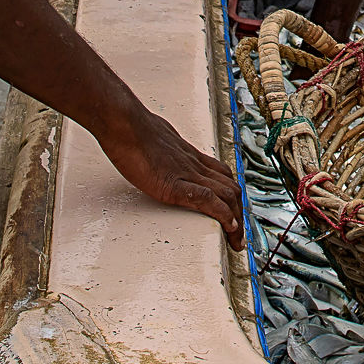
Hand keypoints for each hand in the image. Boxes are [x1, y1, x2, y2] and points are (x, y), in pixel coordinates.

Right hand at [98, 107, 243, 244]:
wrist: (124, 123)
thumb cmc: (133, 128)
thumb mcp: (158, 138)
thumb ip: (166, 150)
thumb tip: (160, 154)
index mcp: (191, 157)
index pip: (223, 178)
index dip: (232, 197)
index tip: (234, 215)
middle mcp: (195, 166)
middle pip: (231, 190)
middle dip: (239, 215)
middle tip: (239, 237)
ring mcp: (187, 174)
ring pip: (227, 195)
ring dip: (236, 220)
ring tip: (236, 240)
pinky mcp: (174, 185)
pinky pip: (206, 199)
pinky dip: (222, 214)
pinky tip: (227, 226)